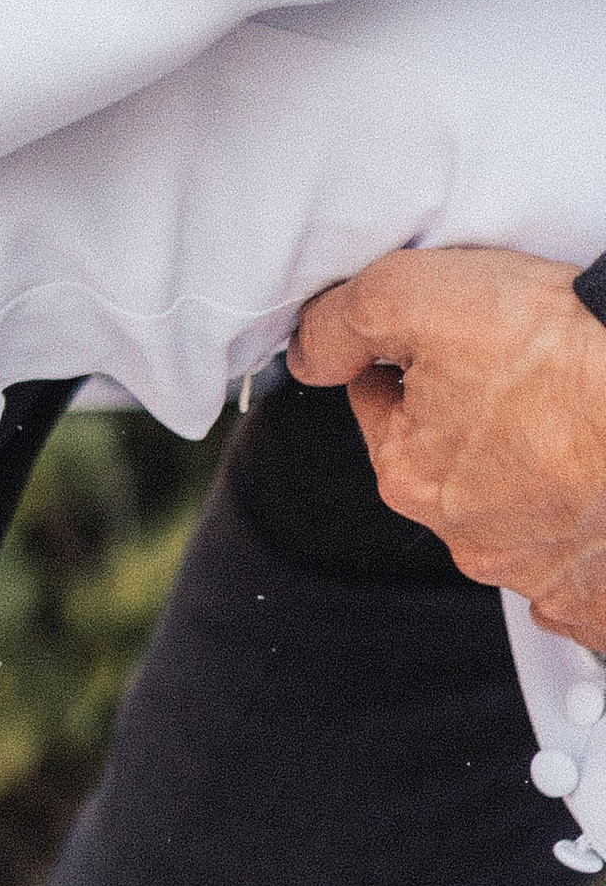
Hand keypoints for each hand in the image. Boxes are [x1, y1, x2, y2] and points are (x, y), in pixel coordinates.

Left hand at [289, 246, 605, 639]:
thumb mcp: (417, 296)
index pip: (379, 406)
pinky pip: (574, 565)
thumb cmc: (566, 351)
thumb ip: (342, 323)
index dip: (404, 360)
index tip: (439, 339)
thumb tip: (309, 354)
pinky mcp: (593, 589)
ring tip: (568, 422)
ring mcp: (539, 569)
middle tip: (519, 374)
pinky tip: (594, 497)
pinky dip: (581, 533)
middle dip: (467, 421)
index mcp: (410, 476)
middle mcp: (468, 537)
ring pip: (513, 513)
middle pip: (446, 465)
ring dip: (528, 475)